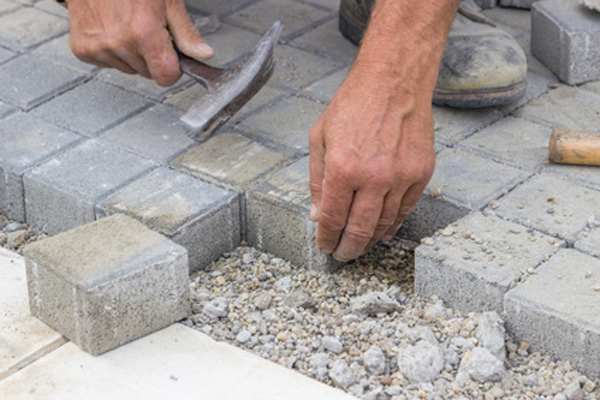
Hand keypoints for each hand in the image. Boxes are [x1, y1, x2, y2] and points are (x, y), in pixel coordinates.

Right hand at [66, 0, 213, 85]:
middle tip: (146, 29)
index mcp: (144, 33)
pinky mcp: (83, 49)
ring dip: (132, 55)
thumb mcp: (168, 1)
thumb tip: (203, 54)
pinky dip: (112, 51)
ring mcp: (99, 48)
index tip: (172, 57)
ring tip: (127, 25)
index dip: (173, 69)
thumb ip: (186, 33)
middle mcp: (119, 43)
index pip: (166, 77)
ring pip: (129, 70)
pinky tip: (112, 29)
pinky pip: (108, 64)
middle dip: (153, 57)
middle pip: (149, 74)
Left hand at [308, 61, 435, 261]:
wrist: (393, 82)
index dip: (326, 239)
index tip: (325, 246)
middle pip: (359, 230)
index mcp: (343, 168)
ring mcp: (401, 177)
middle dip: (348, 249)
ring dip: (369, 241)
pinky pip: (405, 211)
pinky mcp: (421, 174)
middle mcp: (374, 177)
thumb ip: (317, 181)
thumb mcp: (320, 138)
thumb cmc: (353, 105)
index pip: (332, 219)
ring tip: (359, 246)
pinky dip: (392, 226)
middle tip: (342, 255)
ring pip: (384, 225)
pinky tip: (382, 232)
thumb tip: (318, 215)